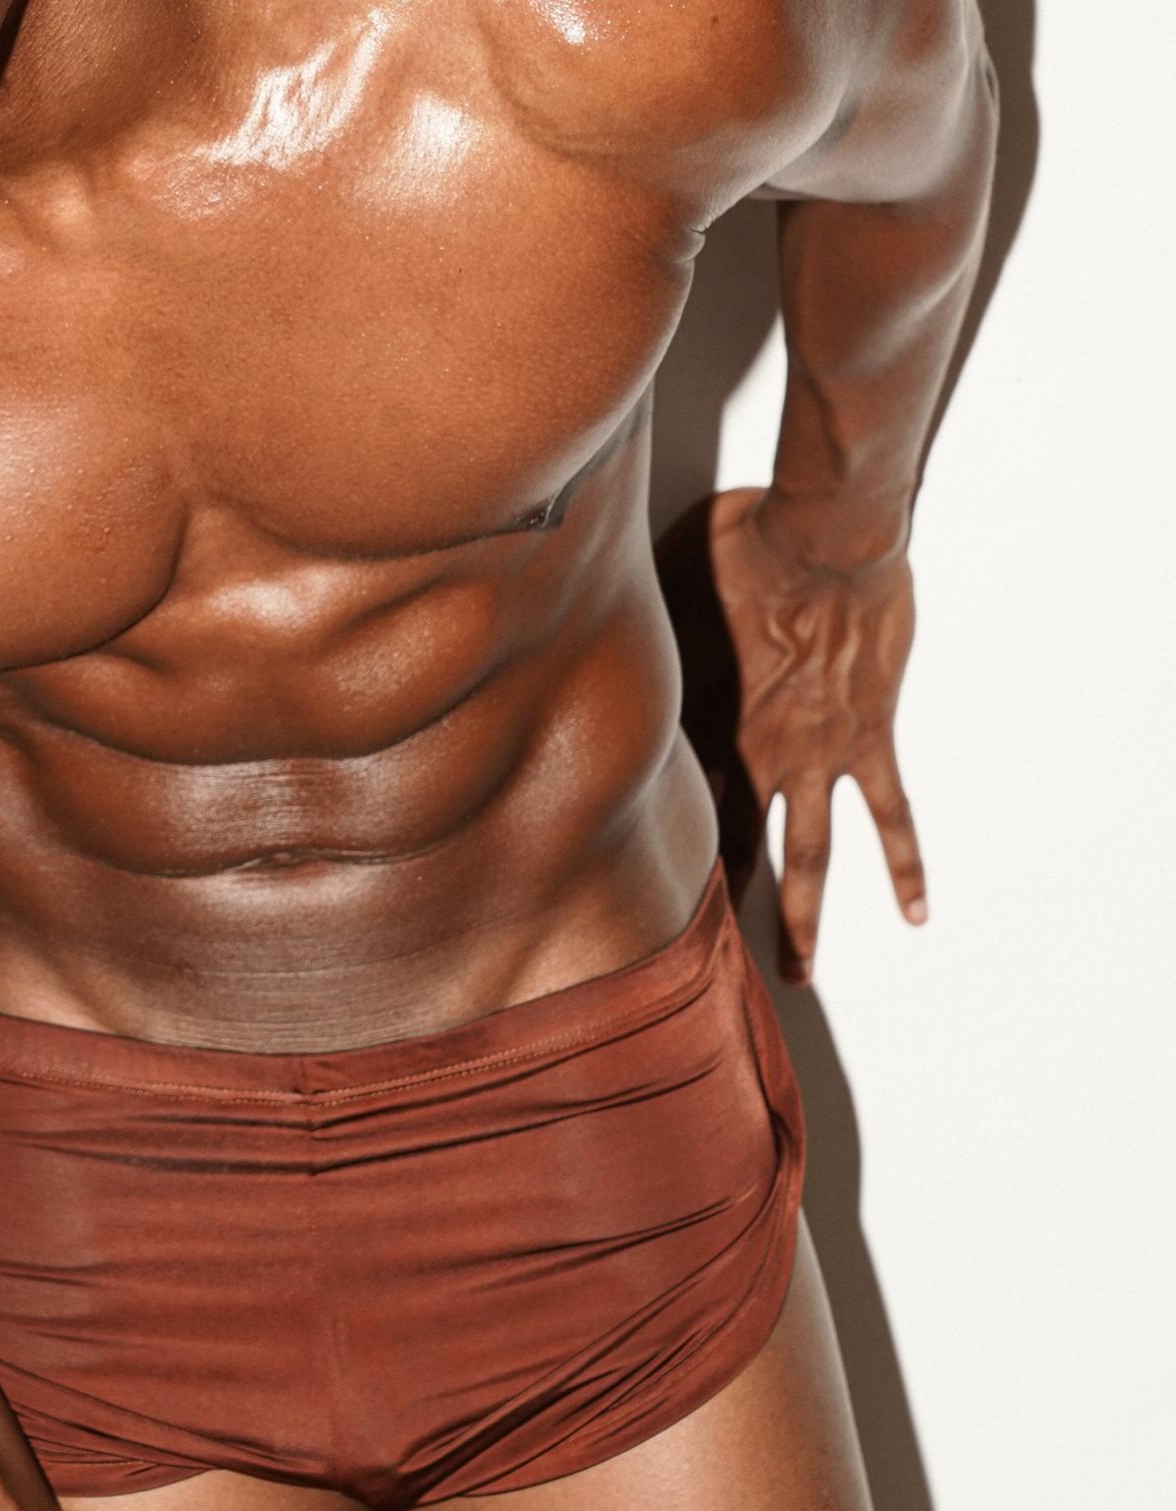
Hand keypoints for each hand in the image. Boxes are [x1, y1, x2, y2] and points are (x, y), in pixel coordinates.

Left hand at [655, 485, 925, 984]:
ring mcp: (815, 753)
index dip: (641, 839)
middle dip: (715, 906)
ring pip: (808, 857)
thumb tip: (595, 605)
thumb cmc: (742, 543)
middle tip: (703, 959)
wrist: (821, 536)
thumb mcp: (665, 577)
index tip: (619, 881)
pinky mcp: (870, 737)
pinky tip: (915, 911)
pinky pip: (891, 813)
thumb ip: (643, 613)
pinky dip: (905, 864)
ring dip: (802, 919)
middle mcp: (752, 753)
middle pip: (729, 845)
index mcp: (698, 717)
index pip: (663, 794)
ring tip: (798, 973)